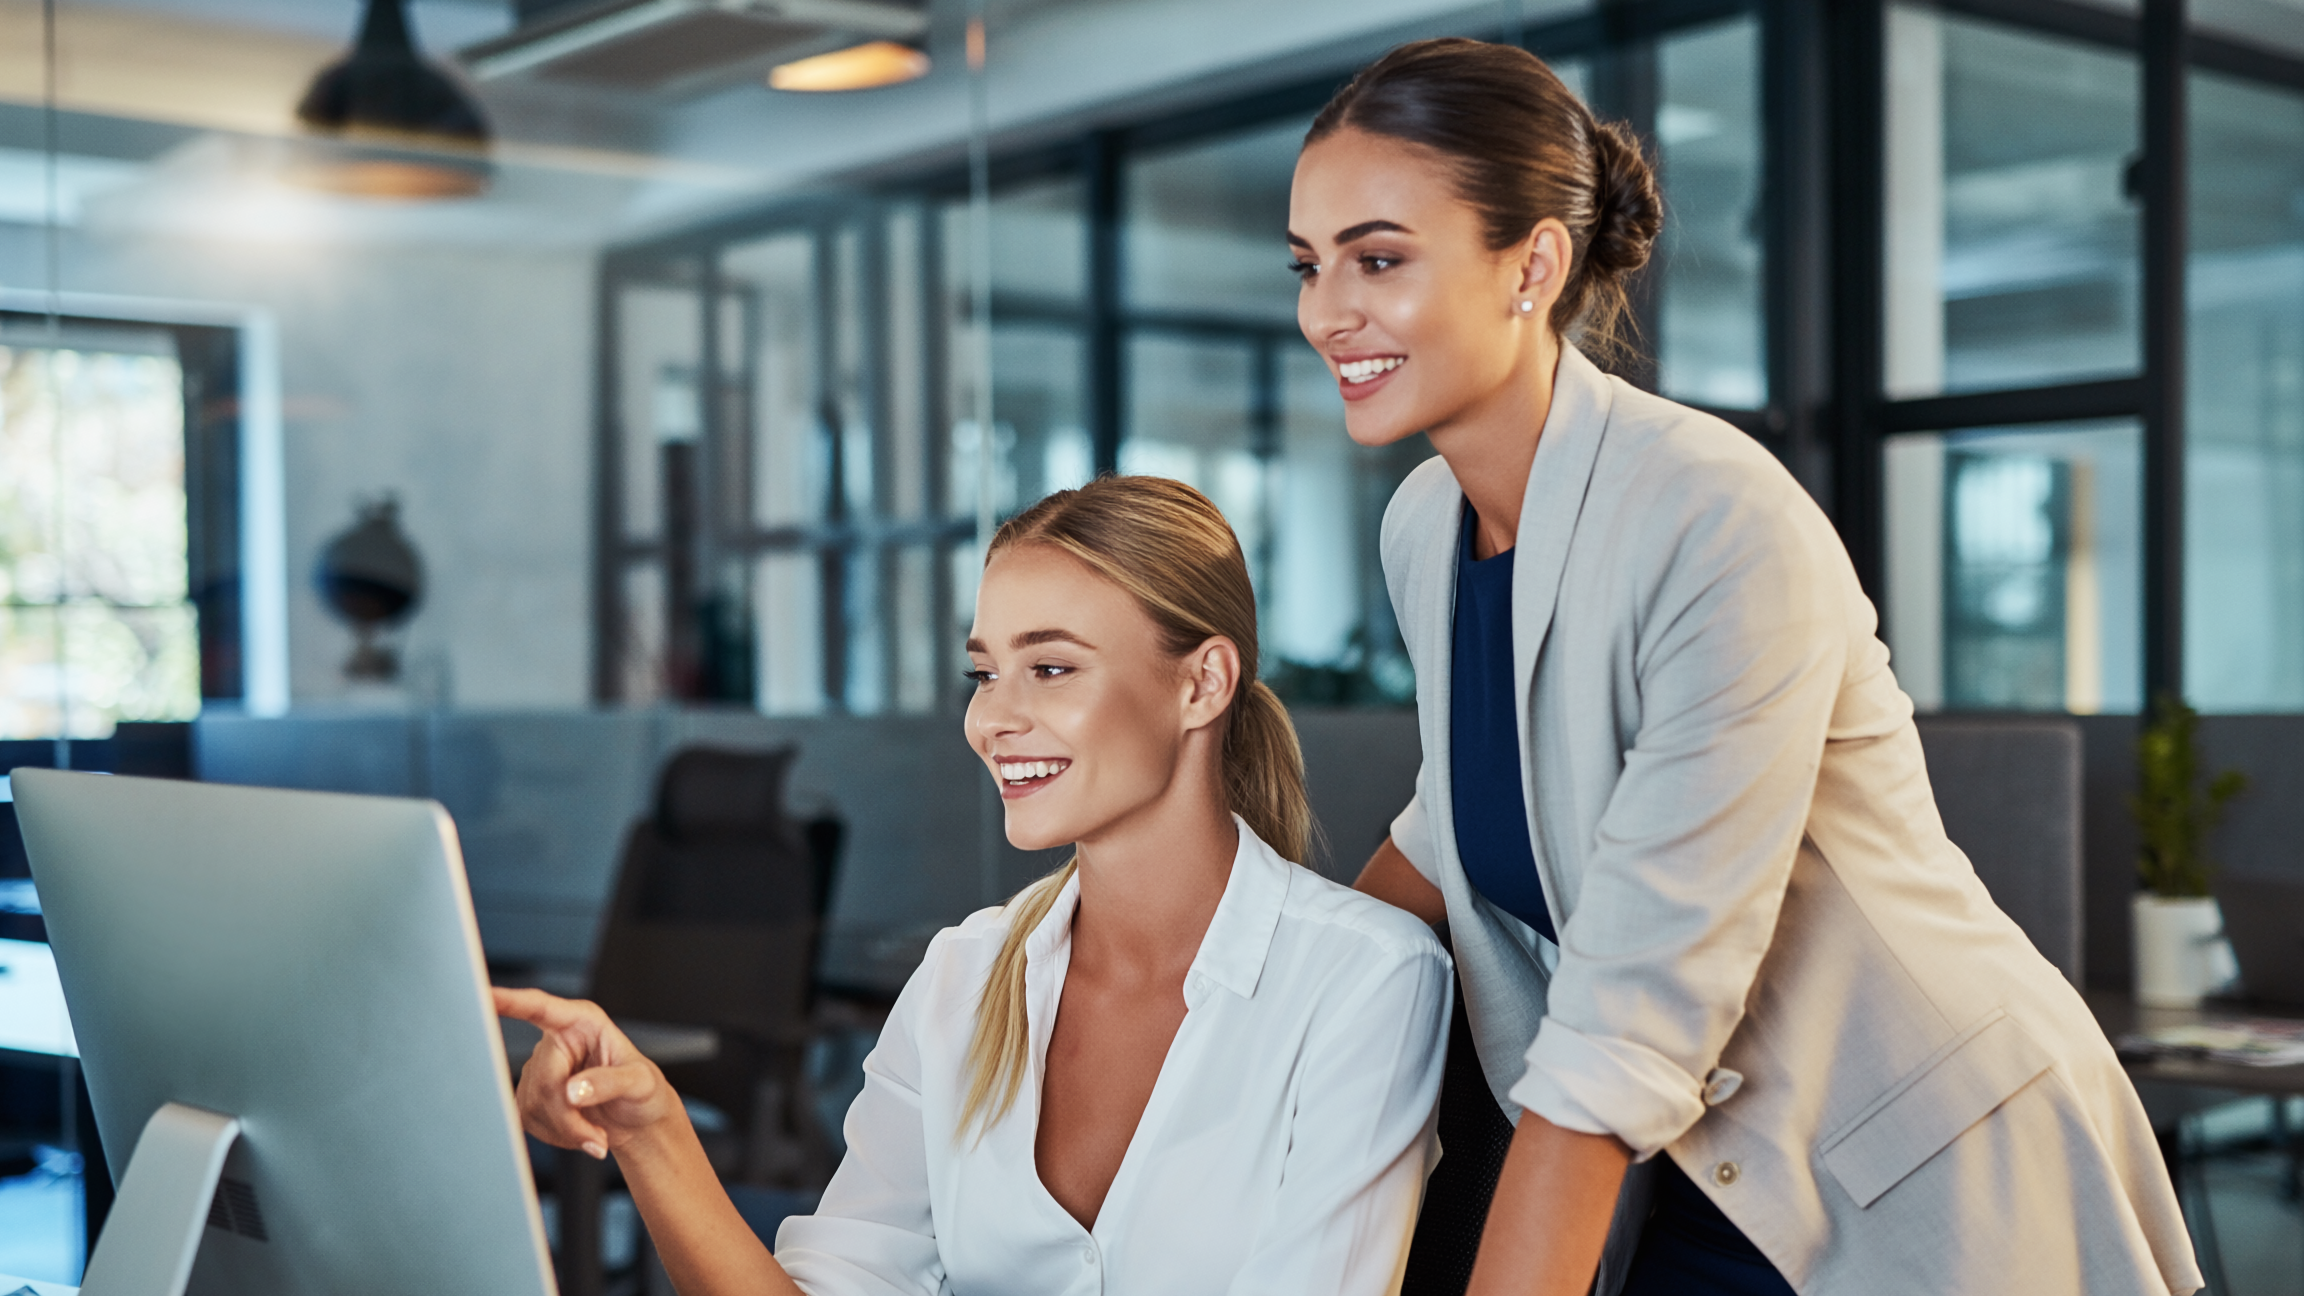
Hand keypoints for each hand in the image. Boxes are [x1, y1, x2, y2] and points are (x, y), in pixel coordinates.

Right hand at [494, 987, 683, 1160]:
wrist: (637, 1122)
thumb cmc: (644, 1093)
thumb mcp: (641, 1083)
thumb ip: (610, 1082)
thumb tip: (572, 1090)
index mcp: (582, 1021)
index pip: (539, 1007)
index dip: (508, 1001)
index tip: (481, 994)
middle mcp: (555, 1040)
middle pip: (541, 1079)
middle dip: (568, 1115)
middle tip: (596, 1135)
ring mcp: (538, 1069)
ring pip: (531, 1105)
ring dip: (564, 1129)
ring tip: (594, 1133)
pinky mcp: (529, 1097)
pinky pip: (526, 1120)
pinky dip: (555, 1136)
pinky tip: (578, 1134)